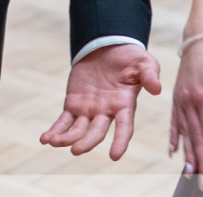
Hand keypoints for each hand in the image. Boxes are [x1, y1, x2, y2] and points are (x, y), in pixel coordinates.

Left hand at [41, 42, 160, 160]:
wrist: (108, 46)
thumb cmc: (130, 57)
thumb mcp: (144, 62)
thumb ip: (150, 74)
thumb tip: (156, 89)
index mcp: (125, 105)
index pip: (124, 127)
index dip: (120, 141)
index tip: (115, 155)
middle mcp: (107, 112)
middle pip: (96, 132)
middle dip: (87, 142)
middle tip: (77, 150)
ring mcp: (89, 110)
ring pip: (78, 130)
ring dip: (67, 138)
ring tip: (54, 142)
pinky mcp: (74, 104)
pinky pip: (64, 121)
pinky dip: (55, 130)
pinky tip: (45, 139)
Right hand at [170, 36, 202, 181]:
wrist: (197, 36)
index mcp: (201, 96)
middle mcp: (187, 102)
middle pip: (196, 138)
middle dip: (202, 163)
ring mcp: (180, 100)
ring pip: (185, 134)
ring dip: (189, 156)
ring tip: (191, 175)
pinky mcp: (177, 98)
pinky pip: (175, 122)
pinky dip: (175, 138)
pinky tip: (174, 152)